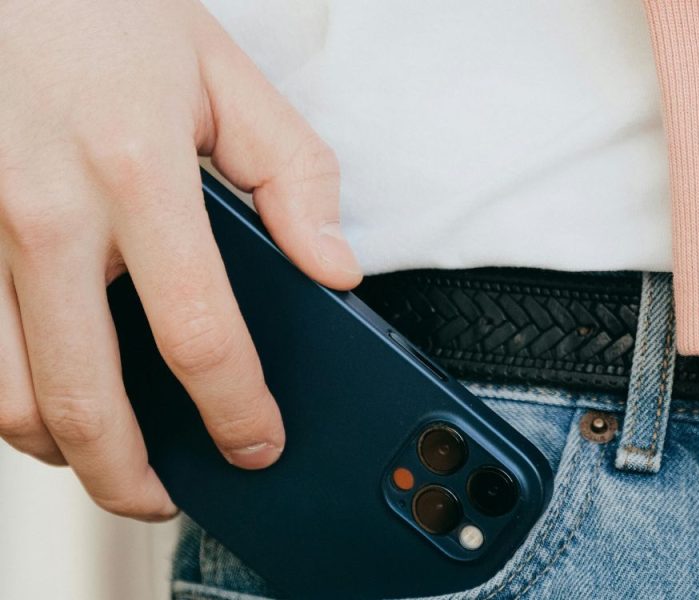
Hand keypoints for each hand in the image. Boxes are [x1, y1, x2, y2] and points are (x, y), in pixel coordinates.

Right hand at [0, 0, 360, 520]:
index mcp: (138, 174)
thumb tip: (333, 268)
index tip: (257, 442)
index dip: (237, 410)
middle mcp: (43, 214)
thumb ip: (294, 176)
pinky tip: (48, 393)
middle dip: (131, 476)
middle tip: (167, 493)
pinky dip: (7, 396)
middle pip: (83, 399)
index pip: (200, 335)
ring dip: (61, 452)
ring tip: (107, 457)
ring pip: (4, 396)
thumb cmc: (106, 15)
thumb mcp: (224, 76)